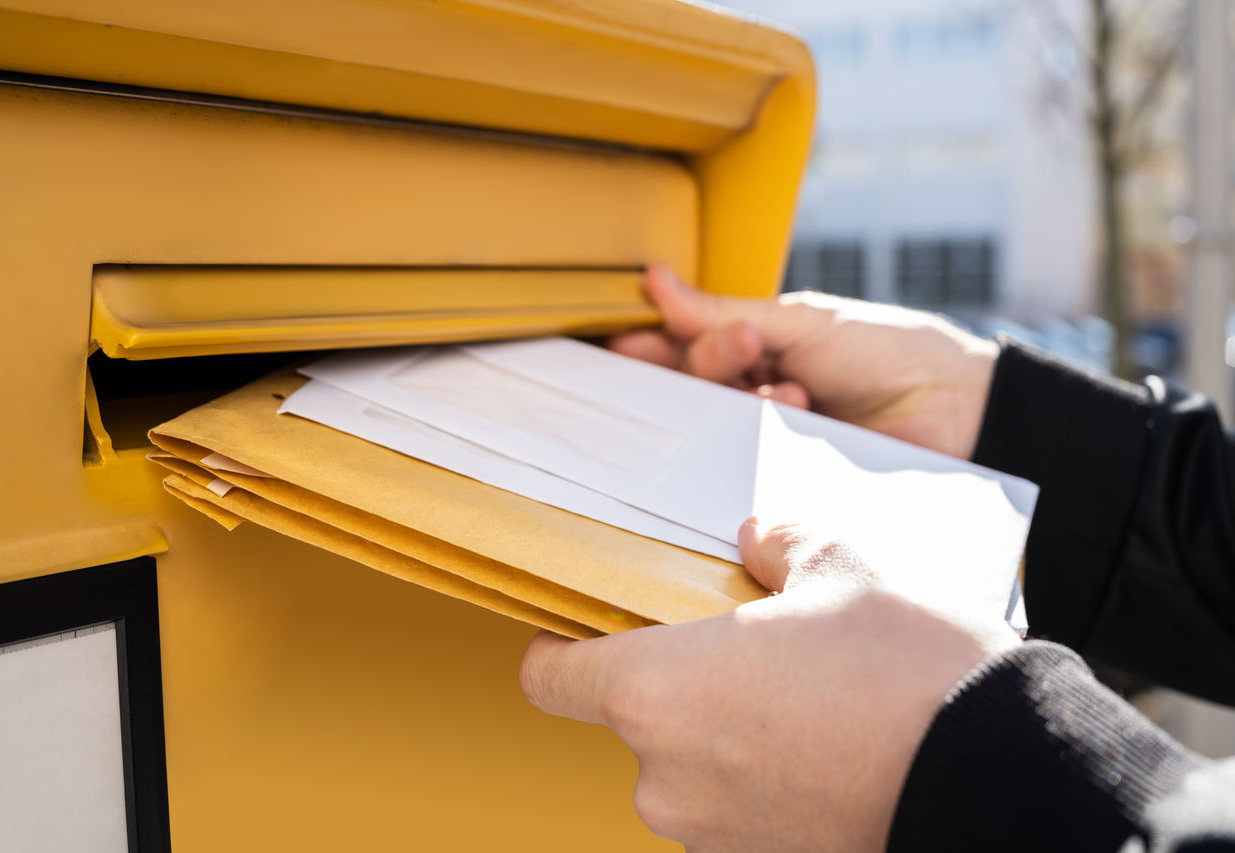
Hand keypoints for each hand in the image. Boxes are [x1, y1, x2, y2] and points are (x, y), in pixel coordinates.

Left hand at [519, 520, 1019, 851]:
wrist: (1000, 776)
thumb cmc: (904, 669)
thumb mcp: (839, 569)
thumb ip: (777, 545)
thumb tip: (758, 540)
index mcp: (655, 691)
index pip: (551, 679)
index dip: (560, 648)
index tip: (588, 627)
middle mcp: (664, 775)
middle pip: (631, 718)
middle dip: (676, 682)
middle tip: (743, 646)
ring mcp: (712, 833)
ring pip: (687, 764)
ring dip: (724, 731)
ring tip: (800, 694)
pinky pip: (737, 804)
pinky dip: (763, 774)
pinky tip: (825, 740)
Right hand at [610, 265, 999, 459]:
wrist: (955, 407)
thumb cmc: (885, 351)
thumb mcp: (800, 322)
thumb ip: (722, 312)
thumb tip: (658, 282)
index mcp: (758, 349)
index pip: (688, 348)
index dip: (655, 346)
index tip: (625, 340)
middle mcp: (758, 393)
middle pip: (696, 385)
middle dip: (712, 361)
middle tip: (745, 345)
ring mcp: (770, 437)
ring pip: (717, 424)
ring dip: (748, 395)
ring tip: (795, 387)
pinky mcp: (786, 475)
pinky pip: (746, 462)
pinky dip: (766, 431)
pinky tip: (802, 413)